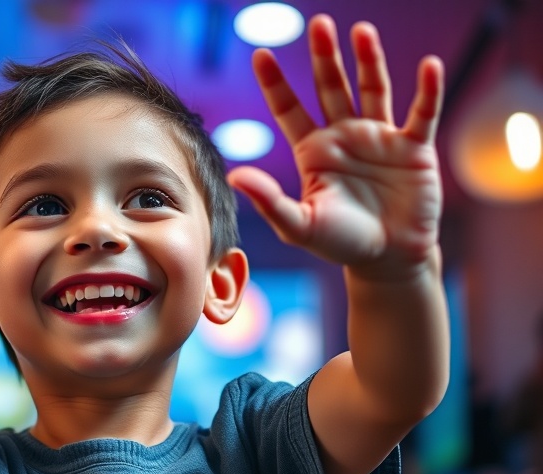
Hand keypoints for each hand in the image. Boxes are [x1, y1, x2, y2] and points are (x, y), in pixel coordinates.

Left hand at [229, 14, 443, 279]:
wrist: (389, 260)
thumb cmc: (341, 243)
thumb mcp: (300, 225)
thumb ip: (269, 201)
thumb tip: (234, 176)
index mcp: (313, 151)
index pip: (289, 109)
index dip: (276, 82)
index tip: (260, 54)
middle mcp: (344, 136)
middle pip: (330, 87)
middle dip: (324, 57)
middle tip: (318, 25)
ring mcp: (379, 138)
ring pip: (372, 89)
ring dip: (368, 60)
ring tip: (360, 31)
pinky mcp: (414, 148)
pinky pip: (422, 113)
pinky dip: (428, 90)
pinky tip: (428, 65)